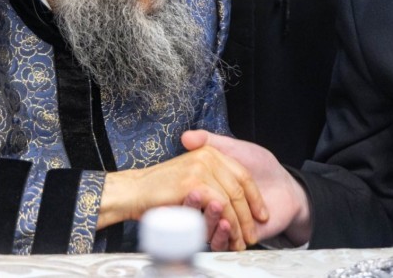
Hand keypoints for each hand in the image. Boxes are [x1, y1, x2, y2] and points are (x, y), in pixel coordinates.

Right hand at [99, 145, 266, 250]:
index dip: (253, 196)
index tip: (261, 215)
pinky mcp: (194, 184)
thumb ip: (208, 163)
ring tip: (240, 240)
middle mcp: (208, 159)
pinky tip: (227, 234)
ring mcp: (201, 171)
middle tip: (250, 235)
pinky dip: (226, 223)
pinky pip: (219, 205)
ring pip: (230, 200)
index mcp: (209, 153)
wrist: (132, 190)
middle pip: (238, 189)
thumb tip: (232, 180)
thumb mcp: (189, 168)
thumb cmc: (158, 183)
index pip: (241, 175)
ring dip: (237, 224)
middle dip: (247, 216)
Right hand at [182, 130, 312, 245]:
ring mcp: (219, 219)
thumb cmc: (263, 166)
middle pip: (207, 206)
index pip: (197, 187)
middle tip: (203, 203)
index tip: (190, 188)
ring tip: (221, 215)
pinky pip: (219, 241)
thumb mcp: (234, 147)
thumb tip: (186, 137)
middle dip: (208, 206)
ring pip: (210, 225)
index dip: (196, 188)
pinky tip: (227, 226)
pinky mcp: (230, 236)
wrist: (289, 191)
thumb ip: (210, 141)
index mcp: (208, 180)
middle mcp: (211, 200)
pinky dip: (222, 236)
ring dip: (212, 221)